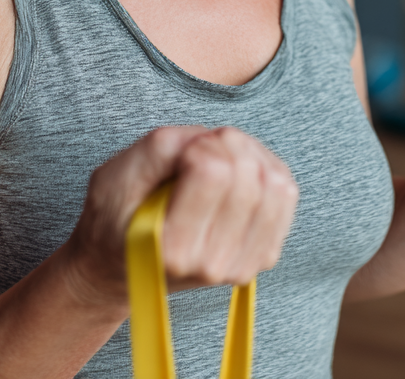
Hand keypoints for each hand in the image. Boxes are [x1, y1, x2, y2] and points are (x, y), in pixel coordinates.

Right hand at [62, 126, 298, 311]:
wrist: (120, 265)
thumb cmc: (116, 217)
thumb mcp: (117, 174)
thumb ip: (162, 147)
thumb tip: (211, 138)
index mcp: (171, 248)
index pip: (214, 172)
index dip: (200, 143)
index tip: (182, 151)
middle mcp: (212, 265)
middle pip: (249, 175)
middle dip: (226, 143)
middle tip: (199, 150)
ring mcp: (242, 265)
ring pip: (276, 183)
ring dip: (249, 153)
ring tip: (221, 157)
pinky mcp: (262, 256)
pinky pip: (287, 195)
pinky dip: (267, 168)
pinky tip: (240, 170)